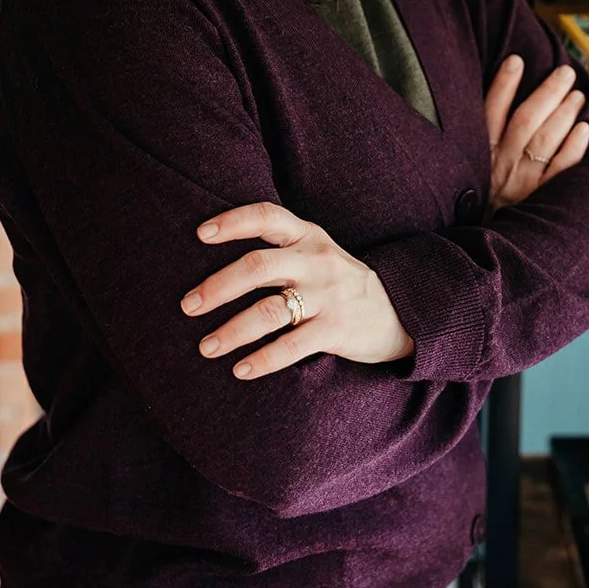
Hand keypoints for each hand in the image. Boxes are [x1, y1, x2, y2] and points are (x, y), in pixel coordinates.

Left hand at [180, 202, 413, 379]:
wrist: (401, 311)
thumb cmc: (340, 281)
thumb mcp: (316, 252)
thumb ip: (279, 250)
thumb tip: (216, 261)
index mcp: (307, 235)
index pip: (266, 217)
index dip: (232, 222)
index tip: (199, 234)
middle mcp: (315, 260)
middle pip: (258, 266)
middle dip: (217, 287)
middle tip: (188, 306)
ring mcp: (327, 295)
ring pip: (269, 310)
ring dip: (232, 330)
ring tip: (205, 346)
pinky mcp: (336, 329)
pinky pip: (291, 345)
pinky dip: (262, 360)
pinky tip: (240, 370)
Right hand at [486, 56, 588, 209]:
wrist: (489, 246)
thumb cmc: (482, 201)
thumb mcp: (471, 169)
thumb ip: (482, 141)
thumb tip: (495, 106)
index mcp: (480, 154)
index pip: (490, 112)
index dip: (503, 84)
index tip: (517, 60)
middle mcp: (501, 165)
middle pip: (526, 120)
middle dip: (547, 93)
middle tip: (566, 73)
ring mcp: (523, 182)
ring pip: (544, 140)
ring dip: (563, 113)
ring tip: (578, 95)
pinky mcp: (541, 199)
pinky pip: (560, 170)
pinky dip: (573, 148)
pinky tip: (583, 130)